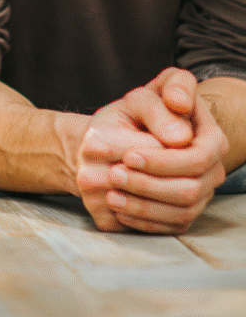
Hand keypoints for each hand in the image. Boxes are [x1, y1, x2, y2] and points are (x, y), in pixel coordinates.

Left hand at [77, 69, 227, 232]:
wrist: (121, 134)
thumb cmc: (134, 112)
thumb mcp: (139, 99)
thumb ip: (156, 107)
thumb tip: (180, 137)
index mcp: (209, 135)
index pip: (198, 156)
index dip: (164, 161)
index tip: (128, 156)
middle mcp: (212, 167)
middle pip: (190, 188)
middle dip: (149, 184)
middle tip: (113, 175)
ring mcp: (201, 191)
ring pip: (182, 210)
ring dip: (144, 206)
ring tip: (112, 195)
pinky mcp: (187, 210)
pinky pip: (173, 225)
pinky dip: (145, 221)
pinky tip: (119, 210)